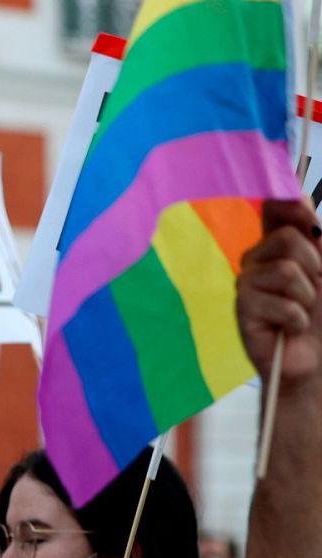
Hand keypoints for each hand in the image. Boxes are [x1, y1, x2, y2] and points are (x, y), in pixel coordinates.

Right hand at [237, 200, 321, 390]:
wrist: (317, 360)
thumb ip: (318, 238)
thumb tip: (297, 197)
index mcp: (281, 245)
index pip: (275, 208)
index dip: (285, 199)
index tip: (303, 207)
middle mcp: (259, 258)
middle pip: (286, 236)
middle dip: (315, 264)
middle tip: (315, 289)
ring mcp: (248, 282)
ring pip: (286, 269)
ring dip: (308, 296)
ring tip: (302, 312)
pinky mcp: (243, 308)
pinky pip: (281, 301)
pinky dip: (298, 318)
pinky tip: (291, 328)